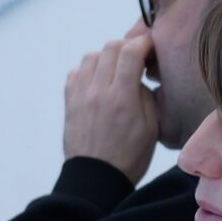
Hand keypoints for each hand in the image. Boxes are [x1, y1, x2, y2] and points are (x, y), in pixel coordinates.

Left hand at [62, 28, 159, 180]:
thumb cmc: (129, 157)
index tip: (150, 48)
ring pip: (92, 56)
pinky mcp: (69, 101)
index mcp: (122, 98)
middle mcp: (98, 91)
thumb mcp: (152, 128)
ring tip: (116, 71)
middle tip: (136, 58)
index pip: (131, 51)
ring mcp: (80, 95)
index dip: (144, 43)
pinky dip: (89, 70)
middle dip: (127, 46)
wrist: (96, 178)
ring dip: (107, 57)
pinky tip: (98, 82)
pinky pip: (76, 71)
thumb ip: (146, 96)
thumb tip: (138, 76)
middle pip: (110, 47)